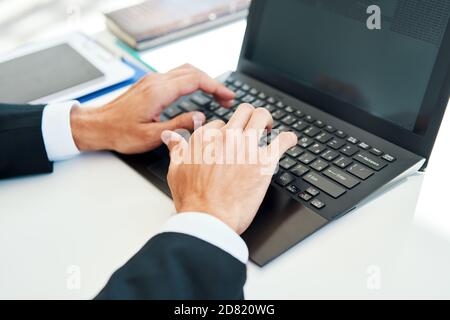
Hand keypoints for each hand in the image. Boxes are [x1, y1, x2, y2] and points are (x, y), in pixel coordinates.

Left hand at [70, 64, 234, 153]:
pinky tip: (197, 92)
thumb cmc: (120, 132)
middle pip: (192, 72)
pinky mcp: (149, 84)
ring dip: (203, 80)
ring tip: (216, 95)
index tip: (228, 96)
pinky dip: (192, 81)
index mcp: (159, 92)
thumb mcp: (152, 135)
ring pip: (185, 71)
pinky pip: (176, 76)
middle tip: (227, 98)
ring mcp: (151, 80)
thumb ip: (179, 125)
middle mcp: (156, 81)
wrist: (97, 126)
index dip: (216, 86)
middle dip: (213, 82)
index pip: (195, 80)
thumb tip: (200, 118)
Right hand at [162, 104, 297, 234]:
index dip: (226, 132)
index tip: (230, 141)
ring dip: (267, 120)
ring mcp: (246, 147)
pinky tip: (289, 141)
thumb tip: (171, 137)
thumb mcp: (176, 171)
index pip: (220, 123)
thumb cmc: (193, 200)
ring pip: (262, 116)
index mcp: (205, 138)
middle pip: (244, 111)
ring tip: (268, 130)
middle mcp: (226, 137)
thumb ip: (177, 150)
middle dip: (249, 116)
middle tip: (254, 127)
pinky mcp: (264, 161)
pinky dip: (289, 139)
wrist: (209, 219)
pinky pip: (283, 140)